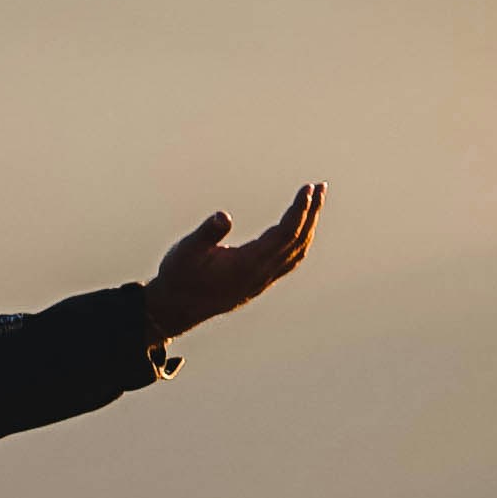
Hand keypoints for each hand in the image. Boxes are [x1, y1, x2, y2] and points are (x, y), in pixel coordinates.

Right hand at [147, 185, 325, 340]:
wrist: (176, 309)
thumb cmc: (179, 276)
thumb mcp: (185, 251)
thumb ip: (206, 234)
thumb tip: (223, 216)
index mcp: (247, 264)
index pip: (284, 234)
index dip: (299, 211)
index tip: (308, 189)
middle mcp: (260, 274)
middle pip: (297, 241)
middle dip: (311, 213)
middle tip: (320, 187)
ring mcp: (262, 281)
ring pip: (296, 252)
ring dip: (308, 226)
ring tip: (315, 203)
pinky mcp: (259, 282)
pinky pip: (289, 261)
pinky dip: (300, 241)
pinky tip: (300, 230)